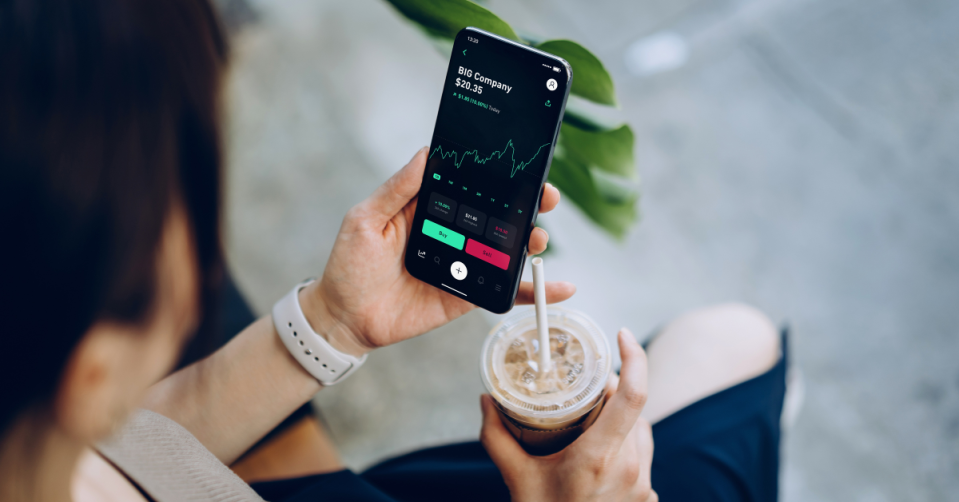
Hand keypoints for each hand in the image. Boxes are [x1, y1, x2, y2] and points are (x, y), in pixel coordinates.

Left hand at [300, 147, 575, 355]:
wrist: (344, 318)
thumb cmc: (349, 265)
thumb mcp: (366, 219)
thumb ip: (397, 190)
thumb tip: (426, 154)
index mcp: (430, 207)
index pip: (472, 185)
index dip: (498, 174)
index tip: (522, 164)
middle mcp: (453, 232)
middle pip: (500, 213)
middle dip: (529, 203)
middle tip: (546, 198)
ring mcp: (464, 263)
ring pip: (508, 249)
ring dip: (532, 241)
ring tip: (539, 239)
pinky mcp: (468, 294)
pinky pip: (506, 290)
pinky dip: (535, 291)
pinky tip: (561, 288)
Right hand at [480, 329, 657, 501]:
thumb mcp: (514, 478)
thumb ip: (497, 435)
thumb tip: (487, 399)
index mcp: (599, 458)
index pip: (632, 395)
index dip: (633, 357)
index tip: (619, 335)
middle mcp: (629, 468)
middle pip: (634, 407)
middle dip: (612, 388)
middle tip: (585, 384)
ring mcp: (642, 486)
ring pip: (642, 430)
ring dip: (621, 415)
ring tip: (590, 415)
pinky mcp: (646, 497)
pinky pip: (641, 455)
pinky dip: (624, 442)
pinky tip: (598, 450)